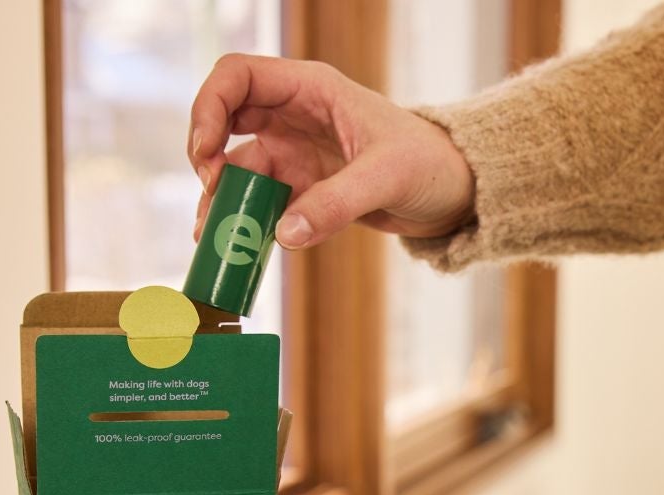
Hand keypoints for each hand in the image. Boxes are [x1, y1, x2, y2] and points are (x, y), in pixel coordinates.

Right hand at [187, 54, 475, 248]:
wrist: (457, 192)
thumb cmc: (432, 165)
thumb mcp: (387, 178)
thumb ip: (336, 204)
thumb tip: (284, 233)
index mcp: (312, 88)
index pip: (237, 76)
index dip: (209, 108)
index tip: (206, 154)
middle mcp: (295, 114)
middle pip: (225, 120)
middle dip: (207, 158)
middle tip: (210, 200)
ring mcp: (296, 150)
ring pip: (239, 168)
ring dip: (223, 200)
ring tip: (213, 239)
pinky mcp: (304, 185)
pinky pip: (262, 200)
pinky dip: (246, 222)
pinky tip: (237, 248)